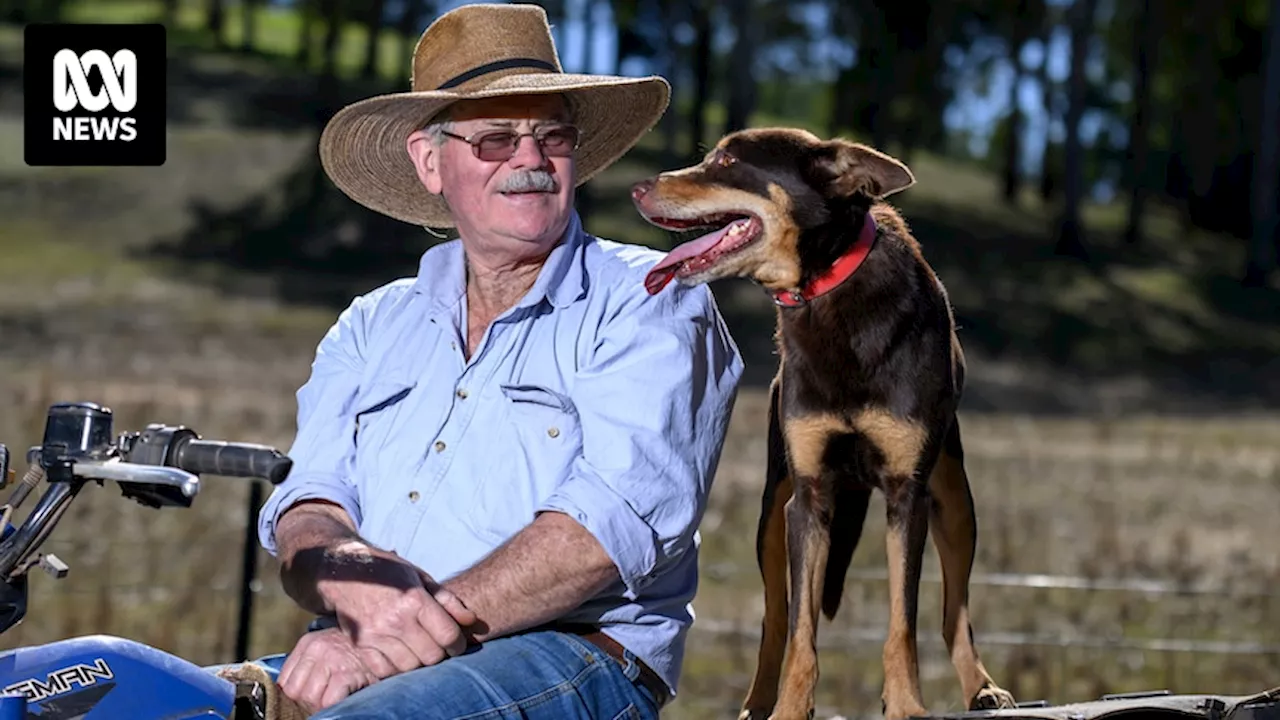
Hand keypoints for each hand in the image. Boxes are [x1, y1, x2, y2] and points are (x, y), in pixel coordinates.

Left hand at [278, 627, 378, 712]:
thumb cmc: (358, 651)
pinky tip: (344, 698)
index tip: (308, 698)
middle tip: (322, 702)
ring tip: (333, 701)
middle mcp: (317, 648)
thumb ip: (309, 664)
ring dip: (321, 705)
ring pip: (309, 697)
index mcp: (308, 643)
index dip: (296, 694)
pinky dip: (334, 704)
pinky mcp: (347, 673)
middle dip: (307, 702)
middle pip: (295, 691)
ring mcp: (332, 659)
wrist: (388, 641)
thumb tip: (292, 691)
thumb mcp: (328, 649)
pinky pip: (329, 700)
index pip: (285, 680)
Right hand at [316, 540, 477, 677]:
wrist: (345, 573)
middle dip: (440, 654)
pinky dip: (395, 668)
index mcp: (414, 600)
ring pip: (410, 666)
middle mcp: (395, 619)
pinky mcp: (360, 645)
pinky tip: (399, 654)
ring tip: (418, 649)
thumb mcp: (421, 578)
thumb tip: (471, 620)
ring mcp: (376, 634)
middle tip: (437, 647)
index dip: (458, 644)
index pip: (448, 636)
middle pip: (431, 656)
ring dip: (418, 662)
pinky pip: (385, 671)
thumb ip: (447, 600)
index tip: (456, 644)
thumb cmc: (389, 573)